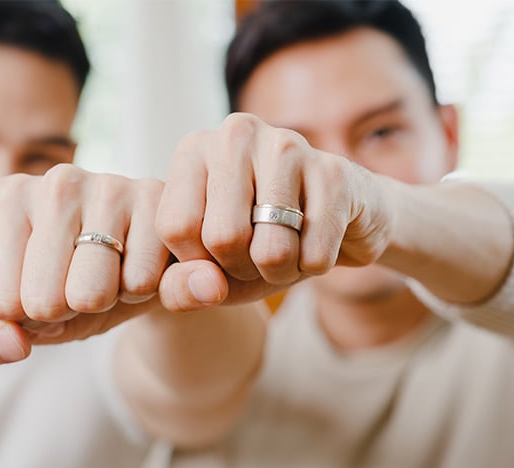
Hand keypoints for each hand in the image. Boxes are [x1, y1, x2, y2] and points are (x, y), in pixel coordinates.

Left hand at [0, 164, 230, 366]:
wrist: (142, 269)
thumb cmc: (70, 285)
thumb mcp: (22, 318)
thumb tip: (10, 346)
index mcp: (9, 198)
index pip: (2, 304)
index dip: (30, 316)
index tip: (48, 285)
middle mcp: (56, 180)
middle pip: (43, 301)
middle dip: (66, 311)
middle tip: (83, 282)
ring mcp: (111, 184)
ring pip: (91, 295)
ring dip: (106, 302)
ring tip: (113, 273)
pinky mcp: (158, 201)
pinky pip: (139, 284)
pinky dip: (142, 292)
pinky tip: (142, 263)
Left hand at [156, 113, 392, 303]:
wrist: (338, 219)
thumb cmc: (258, 240)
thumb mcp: (208, 267)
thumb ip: (179, 287)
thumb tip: (204, 287)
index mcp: (194, 149)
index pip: (175, 227)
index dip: (198, 264)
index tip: (216, 254)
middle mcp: (236, 134)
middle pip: (222, 238)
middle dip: (241, 270)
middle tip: (256, 256)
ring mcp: (287, 145)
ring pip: (271, 251)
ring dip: (280, 272)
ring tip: (287, 248)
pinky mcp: (334, 171)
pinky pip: (315, 255)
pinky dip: (314, 266)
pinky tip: (317, 239)